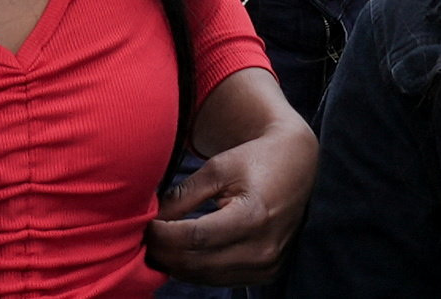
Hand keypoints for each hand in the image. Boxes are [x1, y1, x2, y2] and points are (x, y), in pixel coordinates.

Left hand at [143, 119, 315, 284]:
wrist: (297, 167)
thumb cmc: (255, 160)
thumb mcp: (218, 168)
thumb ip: (184, 195)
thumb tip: (152, 218)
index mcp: (253, 216)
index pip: (195, 238)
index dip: (163, 236)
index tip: (145, 226)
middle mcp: (263, 248)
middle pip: (198, 263)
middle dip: (164, 253)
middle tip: (143, 238)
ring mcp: (266, 265)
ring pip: (206, 277)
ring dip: (176, 264)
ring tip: (157, 245)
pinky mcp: (266, 273)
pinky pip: (220, 279)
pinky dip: (196, 269)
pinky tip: (181, 253)